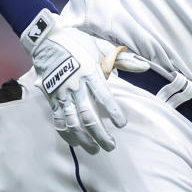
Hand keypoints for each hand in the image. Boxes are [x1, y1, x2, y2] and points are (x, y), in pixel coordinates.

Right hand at [22, 11, 149, 153]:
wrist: (47, 40)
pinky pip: (58, 120)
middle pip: (88, 115)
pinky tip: (76, 143)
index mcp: (90, 72)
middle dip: (100, 134)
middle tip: (111, 146)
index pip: (104, 96)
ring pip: (73, 122)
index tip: (121, 125)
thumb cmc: (78, 42)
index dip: (112, 112)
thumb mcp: (101, 47)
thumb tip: (145, 66)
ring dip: (84, 139)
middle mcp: (76, 86)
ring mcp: (62, 94)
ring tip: (95, 150)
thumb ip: (123, 60)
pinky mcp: (51, 99)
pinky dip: (67, 134)